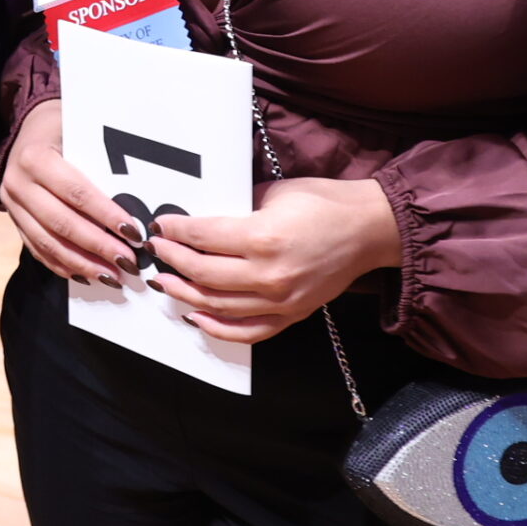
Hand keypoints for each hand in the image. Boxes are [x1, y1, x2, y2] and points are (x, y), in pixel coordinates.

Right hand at [0, 99, 142, 286]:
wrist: (25, 130)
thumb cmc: (62, 129)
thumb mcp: (77, 132)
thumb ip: (99, 161)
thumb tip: (139, 195)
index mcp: (35, 158)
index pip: (76, 192)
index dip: (105, 215)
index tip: (134, 233)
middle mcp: (18, 183)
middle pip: (62, 223)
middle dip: (98, 247)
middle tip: (128, 263)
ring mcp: (12, 206)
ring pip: (48, 243)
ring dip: (83, 264)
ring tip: (112, 277)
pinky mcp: (14, 221)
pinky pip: (37, 250)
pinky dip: (63, 266)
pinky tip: (87, 276)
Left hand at [148, 178, 401, 344]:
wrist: (369, 228)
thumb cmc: (323, 203)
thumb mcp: (273, 194)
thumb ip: (237, 209)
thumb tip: (202, 220)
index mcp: (262, 237)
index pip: (202, 237)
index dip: (175, 230)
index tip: (161, 225)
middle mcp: (269, 274)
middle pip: (204, 274)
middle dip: (173, 260)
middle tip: (158, 250)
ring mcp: (281, 300)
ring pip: (219, 306)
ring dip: (186, 294)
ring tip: (166, 282)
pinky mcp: (293, 314)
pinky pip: (249, 331)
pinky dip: (218, 328)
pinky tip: (197, 316)